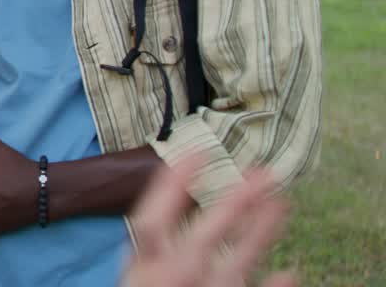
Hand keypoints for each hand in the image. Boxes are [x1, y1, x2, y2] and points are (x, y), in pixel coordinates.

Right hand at [123, 155, 295, 286]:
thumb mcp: (136, 274)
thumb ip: (150, 244)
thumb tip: (165, 210)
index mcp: (144, 266)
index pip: (151, 221)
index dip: (172, 185)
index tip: (196, 152)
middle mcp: (174, 277)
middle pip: (205, 236)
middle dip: (235, 201)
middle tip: (262, 172)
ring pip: (239, 261)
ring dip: (263, 230)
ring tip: (282, 201)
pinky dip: (275, 286)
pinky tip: (290, 271)